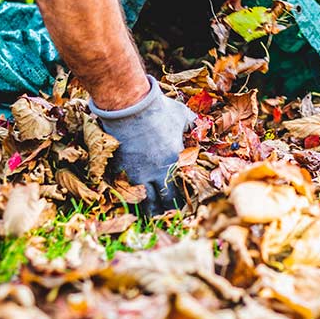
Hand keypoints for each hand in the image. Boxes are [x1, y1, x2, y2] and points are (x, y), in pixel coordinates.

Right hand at [89, 76, 194, 215]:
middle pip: (162, 203)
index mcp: (174, 162)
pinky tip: (132, 196)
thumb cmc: (159, 109)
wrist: (130, 105)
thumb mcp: (182, 115)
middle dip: (165, 210)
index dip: (181, 203)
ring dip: (148, 208)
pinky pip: (125, 188)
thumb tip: (200, 128)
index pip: (180, 193)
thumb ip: (192, 124)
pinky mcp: (119, 168)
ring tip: (150, 213)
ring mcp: (136, 172)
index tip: (182, 206)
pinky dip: (130, 194)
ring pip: (143, 201)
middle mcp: (155, 173)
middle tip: (167, 213)